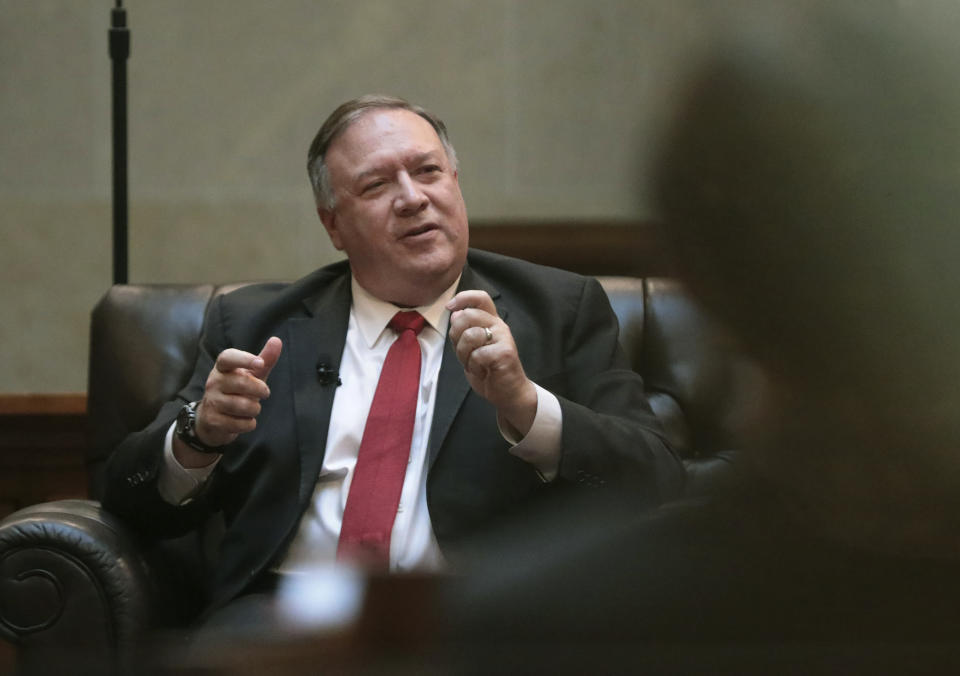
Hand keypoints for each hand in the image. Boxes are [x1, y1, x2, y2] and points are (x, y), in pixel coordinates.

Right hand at [194, 337, 282, 448]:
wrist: (212, 419)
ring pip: (242, 405)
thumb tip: (277, 340)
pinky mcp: (212, 420)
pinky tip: (244, 420)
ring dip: (254, 409)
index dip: (244, 359)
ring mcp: (211, 401)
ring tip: (252, 408)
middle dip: (260, 390)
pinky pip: (239, 423)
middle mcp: (213, 382)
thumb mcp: (251, 375)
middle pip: (241, 382)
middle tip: (265, 393)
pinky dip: (248, 424)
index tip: (260, 363)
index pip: (228, 357)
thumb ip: (265, 359)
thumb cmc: (236, 391)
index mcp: (223, 368)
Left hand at [447, 290, 536, 435]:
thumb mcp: (469, 349)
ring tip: (473, 364)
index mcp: (491, 322)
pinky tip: (482, 371)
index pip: (480, 298)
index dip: (463, 298)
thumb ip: (463, 331)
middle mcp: (499, 326)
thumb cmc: (488, 370)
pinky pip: (478, 354)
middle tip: (464, 352)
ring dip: (464, 354)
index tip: (449, 307)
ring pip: (470, 335)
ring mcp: (504, 338)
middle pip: (468, 315)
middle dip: (456, 335)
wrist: (507, 392)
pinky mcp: (505, 352)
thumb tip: (455, 313)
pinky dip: (474, 366)